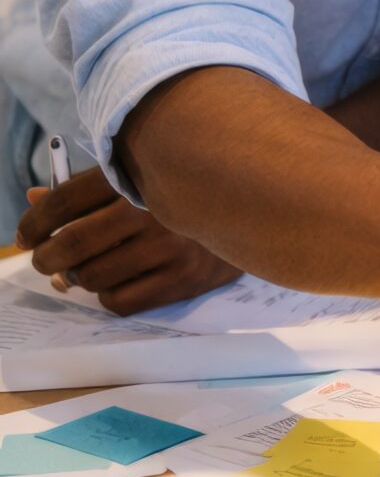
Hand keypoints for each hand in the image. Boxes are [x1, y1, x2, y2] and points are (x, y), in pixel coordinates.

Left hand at [16, 171, 238, 314]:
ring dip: (79, 277)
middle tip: (44, 260)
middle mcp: (149, 210)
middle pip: (72, 243)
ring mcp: (169, 246)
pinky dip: (107, 296)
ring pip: (93, 277)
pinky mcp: (185, 278)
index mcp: (134, 175)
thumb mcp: (137, 175)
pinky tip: (114, 283)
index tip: (25, 236)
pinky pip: (121, 302)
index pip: (63, 202)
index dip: (34, 222)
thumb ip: (87, 187)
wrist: (257, 203)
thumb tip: (33, 199)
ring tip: (85, 270)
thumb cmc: (183, 187)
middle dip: (47, 257)